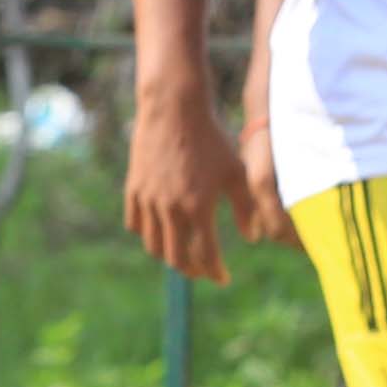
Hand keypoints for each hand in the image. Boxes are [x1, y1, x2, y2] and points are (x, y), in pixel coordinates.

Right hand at [124, 80, 265, 282]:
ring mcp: (149, 200)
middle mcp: (171, 209)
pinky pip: (136, 224)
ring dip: (169, 256)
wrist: (174, 108)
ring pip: (154, 246)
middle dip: (193, 270)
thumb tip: (252, 238)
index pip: (207, 256)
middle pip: (177, 258)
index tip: (224, 278)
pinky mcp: (134, 189)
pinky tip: (161, 231)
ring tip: (182, 254)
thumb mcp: (236, 171)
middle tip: (204, 270)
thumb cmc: (212, 138)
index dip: (216, 272)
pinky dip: (148, 233)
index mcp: (199, 207)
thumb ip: (245, 207)